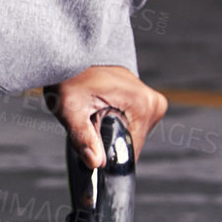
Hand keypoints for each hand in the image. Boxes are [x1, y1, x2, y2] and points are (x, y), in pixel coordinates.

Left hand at [44, 65, 168, 168]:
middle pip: (131, 142)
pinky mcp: (143, 99)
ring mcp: (150, 100)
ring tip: (92, 113)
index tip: (90, 146)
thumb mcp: (70, 110)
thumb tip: (95, 163)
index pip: (131, 149)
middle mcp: (152, 101)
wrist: (69, 58)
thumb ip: (83, 138)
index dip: (108, 153)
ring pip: (129, 133)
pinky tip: (98, 110)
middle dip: (106, 139)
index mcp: (142, 104)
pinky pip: (129, 122)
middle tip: (87, 121)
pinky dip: (112, 122)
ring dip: (108, 131)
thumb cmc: (69, 78)